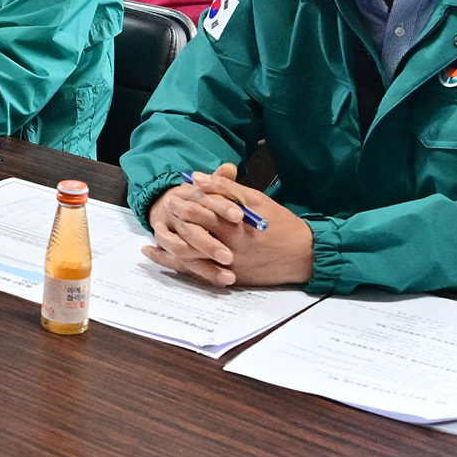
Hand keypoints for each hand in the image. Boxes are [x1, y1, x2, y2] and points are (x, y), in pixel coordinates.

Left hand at [141, 163, 311, 287]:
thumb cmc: (281, 225)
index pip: (200, 211)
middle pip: (190, 233)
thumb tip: (200, 178)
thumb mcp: (257, 201)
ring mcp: (227, 265)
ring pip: (189, 256)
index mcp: (233, 226)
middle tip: (165, 209)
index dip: (185, 201)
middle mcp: (227, 247)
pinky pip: (196, 273)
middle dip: (175, 221)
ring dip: (168, 248)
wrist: (303, 256)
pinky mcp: (230, 277)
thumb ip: (227, 189)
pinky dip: (176, 264)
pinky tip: (160, 258)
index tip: (175, 193)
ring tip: (153, 239)